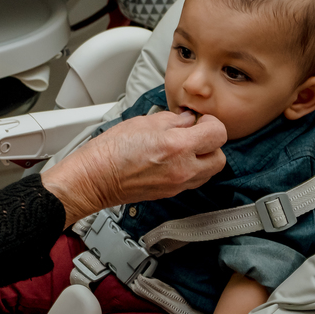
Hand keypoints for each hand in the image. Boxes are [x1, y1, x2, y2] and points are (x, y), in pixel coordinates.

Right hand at [42, 111, 225, 226]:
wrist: (94, 178)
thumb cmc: (110, 151)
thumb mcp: (143, 122)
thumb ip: (172, 119)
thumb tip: (186, 120)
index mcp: (178, 146)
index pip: (218, 134)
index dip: (211, 123)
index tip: (200, 121)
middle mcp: (182, 169)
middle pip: (220, 158)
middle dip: (212, 144)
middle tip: (196, 135)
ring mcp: (177, 184)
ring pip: (209, 172)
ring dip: (203, 159)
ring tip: (184, 149)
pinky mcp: (169, 193)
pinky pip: (193, 181)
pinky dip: (190, 170)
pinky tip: (173, 161)